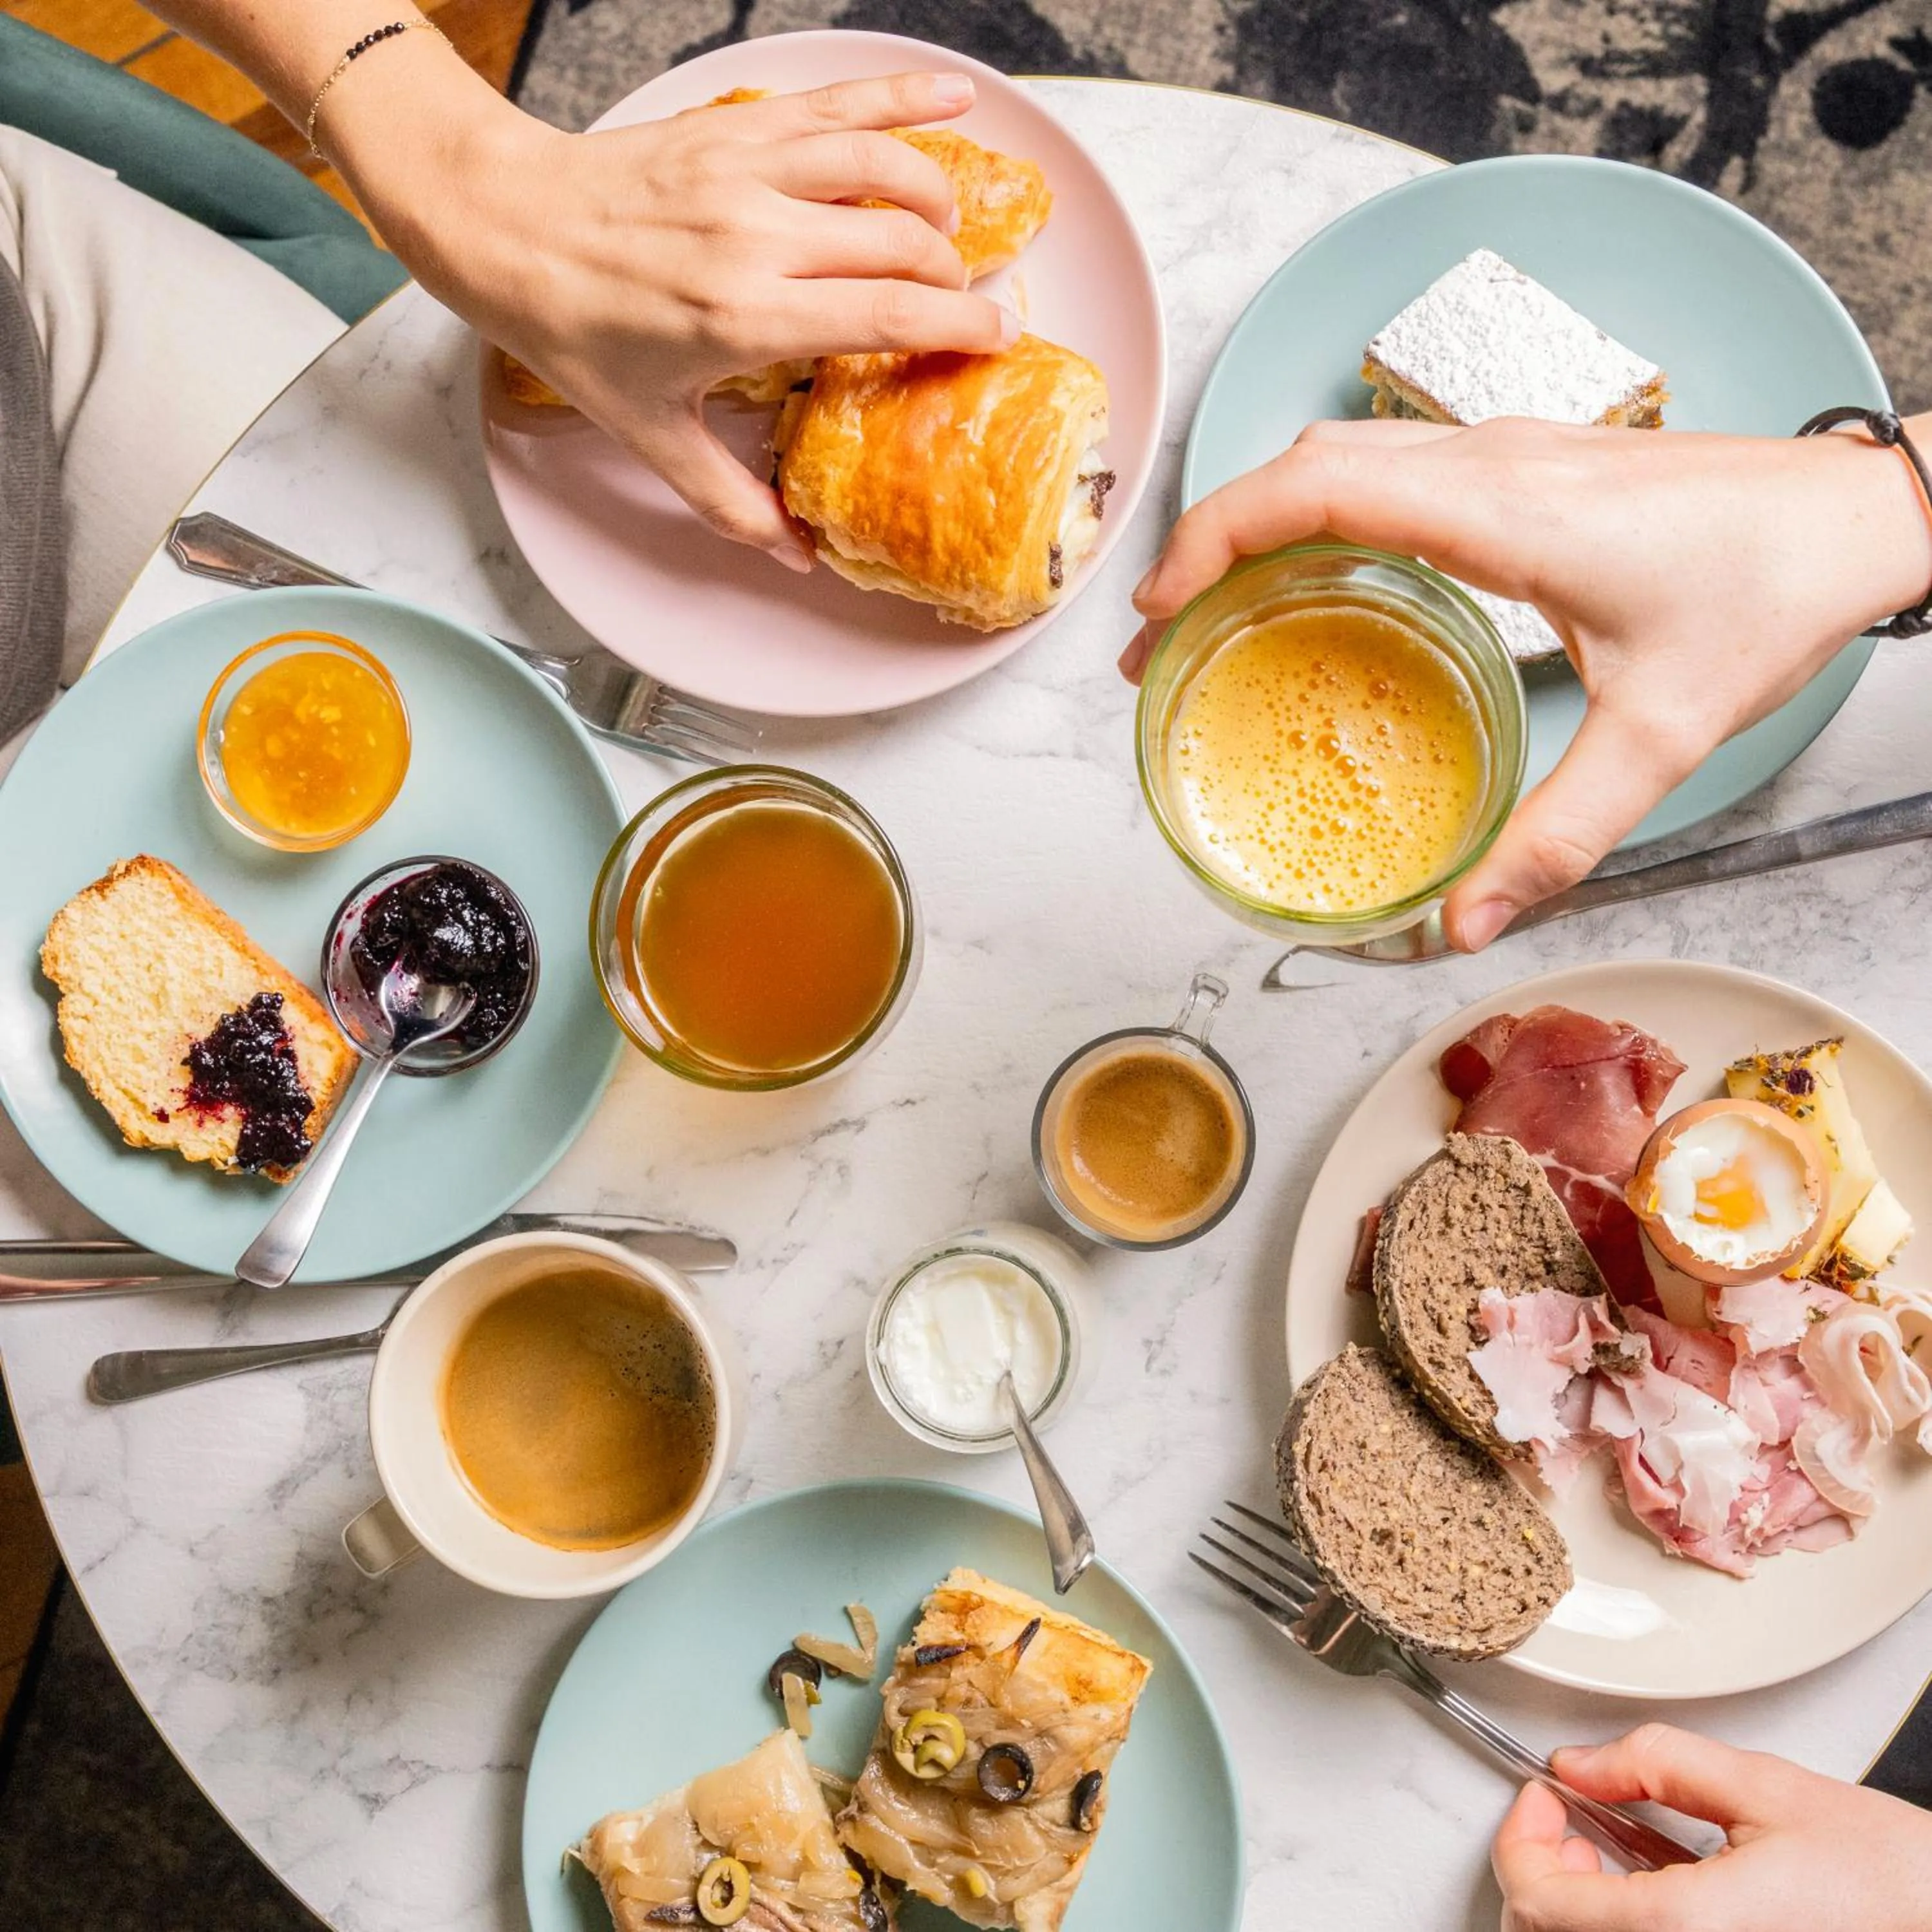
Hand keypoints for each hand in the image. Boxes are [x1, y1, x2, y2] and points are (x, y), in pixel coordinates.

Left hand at [338, 67, 1015, 566]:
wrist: (503, 225)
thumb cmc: (574, 329)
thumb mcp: (649, 433)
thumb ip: (730, 501)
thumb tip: (798, 556)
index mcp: (746, 317)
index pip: (890, 314)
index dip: (961, 327)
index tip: (999, 340)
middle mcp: (758, 237)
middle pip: (902, 243)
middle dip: (952, 276)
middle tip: (961, 304)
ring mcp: (747, 171)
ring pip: (882, 166)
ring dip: (934, 196)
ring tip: (949, 229)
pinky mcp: (734, 127)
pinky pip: (836, 103)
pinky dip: (903, 92)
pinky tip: (956, 95)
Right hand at [1124, 416, 1931, 947]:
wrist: (1860, 517)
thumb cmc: (1769, 598)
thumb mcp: (1661, 736)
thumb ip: (1557, 835)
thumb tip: (1463, 921)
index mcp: (1505, 510)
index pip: (1318, 488)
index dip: (1216, 537)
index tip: (1161, 609)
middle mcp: (1495, 459)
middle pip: (1307, 460)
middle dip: (1213, 537)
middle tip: (1166, 635)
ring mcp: (1513, 448)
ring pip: (1346, 452)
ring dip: (1265, 516)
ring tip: (1219, 608)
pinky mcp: (1532, 459)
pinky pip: (1393, 463)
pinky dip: (1324, 509)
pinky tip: (1322, 579)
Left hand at [1492, 1723, 1931, 1931]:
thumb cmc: (1886, 1878)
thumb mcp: (1763, 1788)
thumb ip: (1654, 1763)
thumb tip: (1578, 1766)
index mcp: (1686, 1929)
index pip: (1540, 1901)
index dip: (1523, 1838)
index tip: (1540, 1797)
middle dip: (1542, 1869)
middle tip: (1567, 1819)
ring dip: (1573, 1901)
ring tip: (1607, 1851)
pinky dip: (1614, 1924)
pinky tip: (1647, 1888)